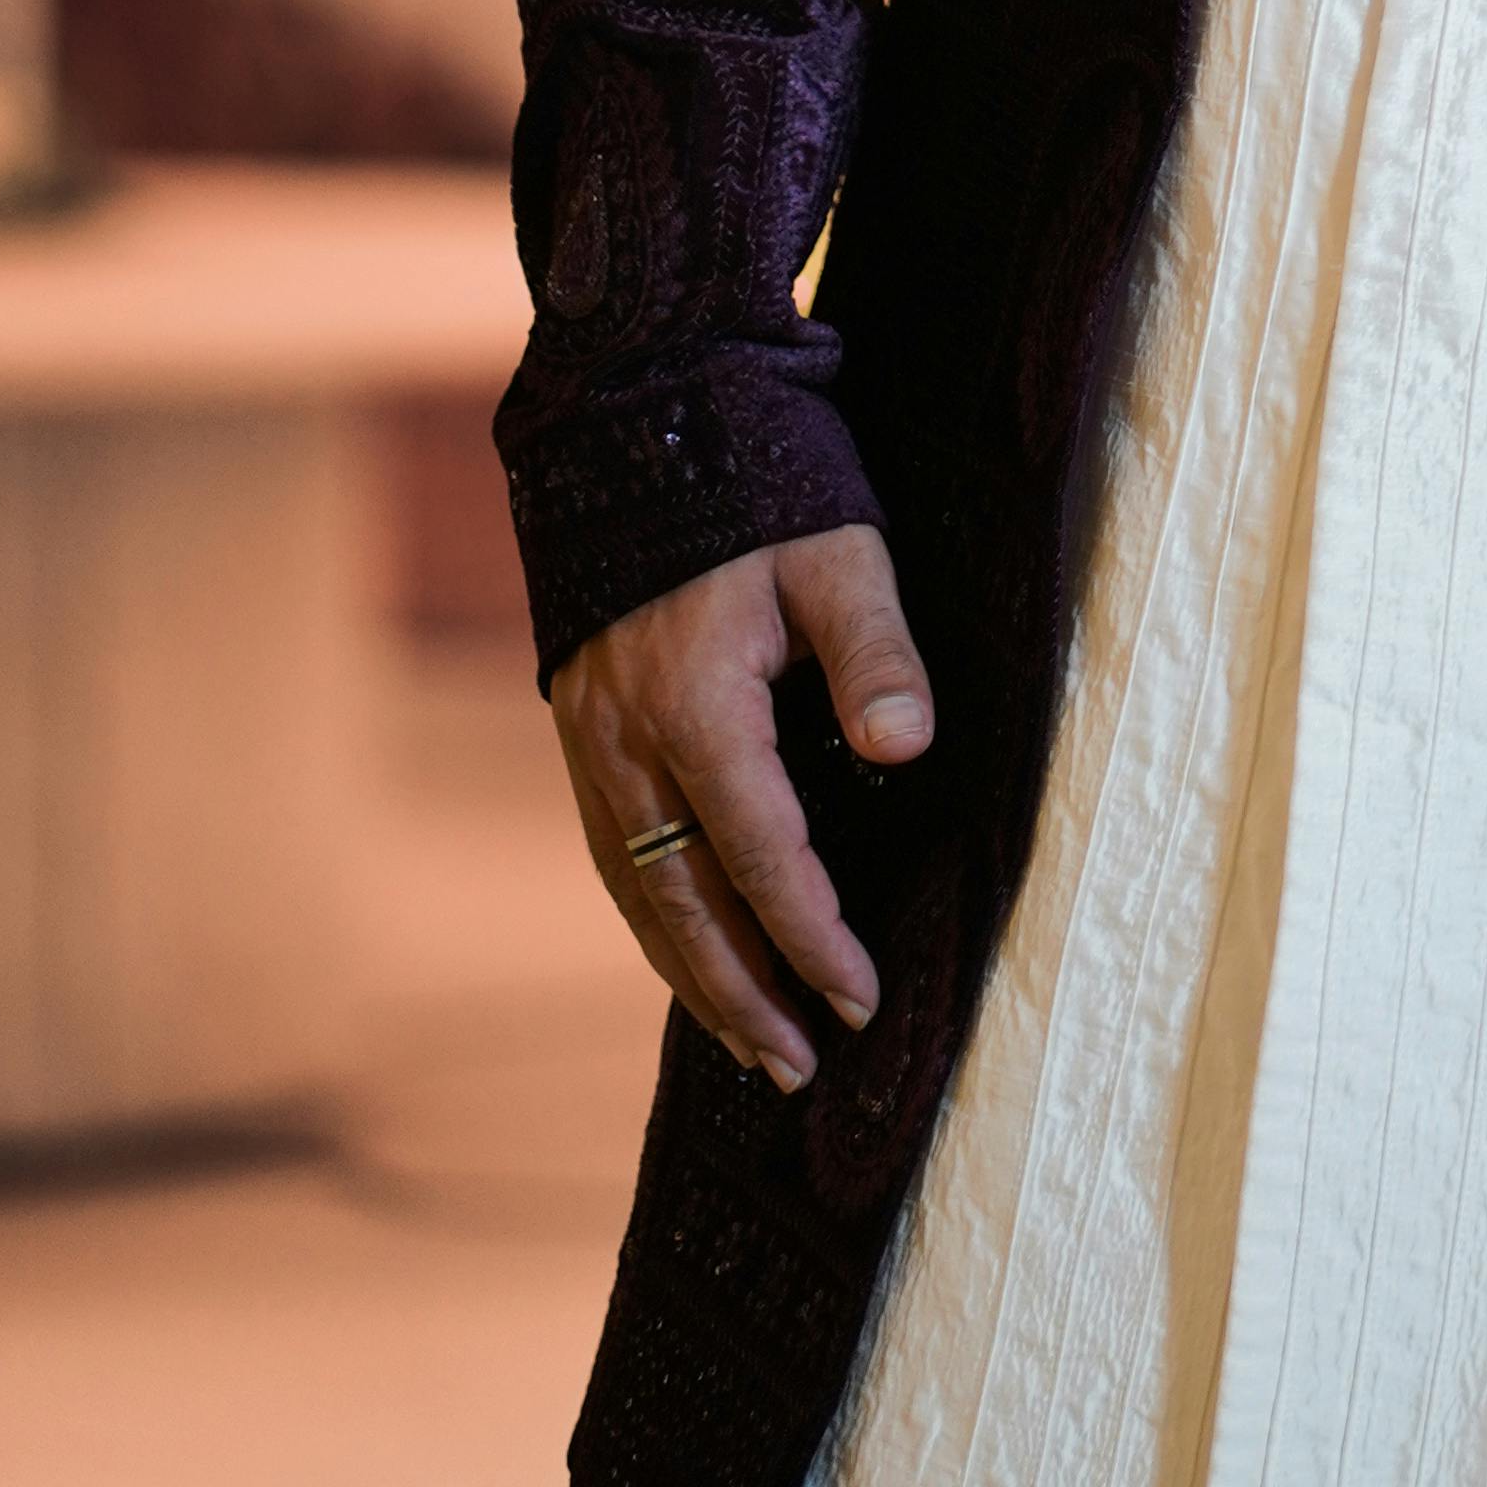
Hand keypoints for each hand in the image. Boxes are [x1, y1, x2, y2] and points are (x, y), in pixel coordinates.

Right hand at [549, 522, 933, 1093]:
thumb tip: (905, 752)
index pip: (761, 855)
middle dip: (741, 994)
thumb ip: (875, 655)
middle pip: (682, 903)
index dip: (811, 936)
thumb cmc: (757, 483)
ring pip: (639, 890)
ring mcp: (593, 742)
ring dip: (692, 974)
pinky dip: (655, 919)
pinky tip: (689, 953)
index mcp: (696, 705)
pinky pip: (617, 854)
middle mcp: (629, 742)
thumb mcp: (837, 554)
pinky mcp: (580, 731)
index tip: (857, 999)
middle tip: (796, 1069)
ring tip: (748, 1044)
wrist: (638, 416)